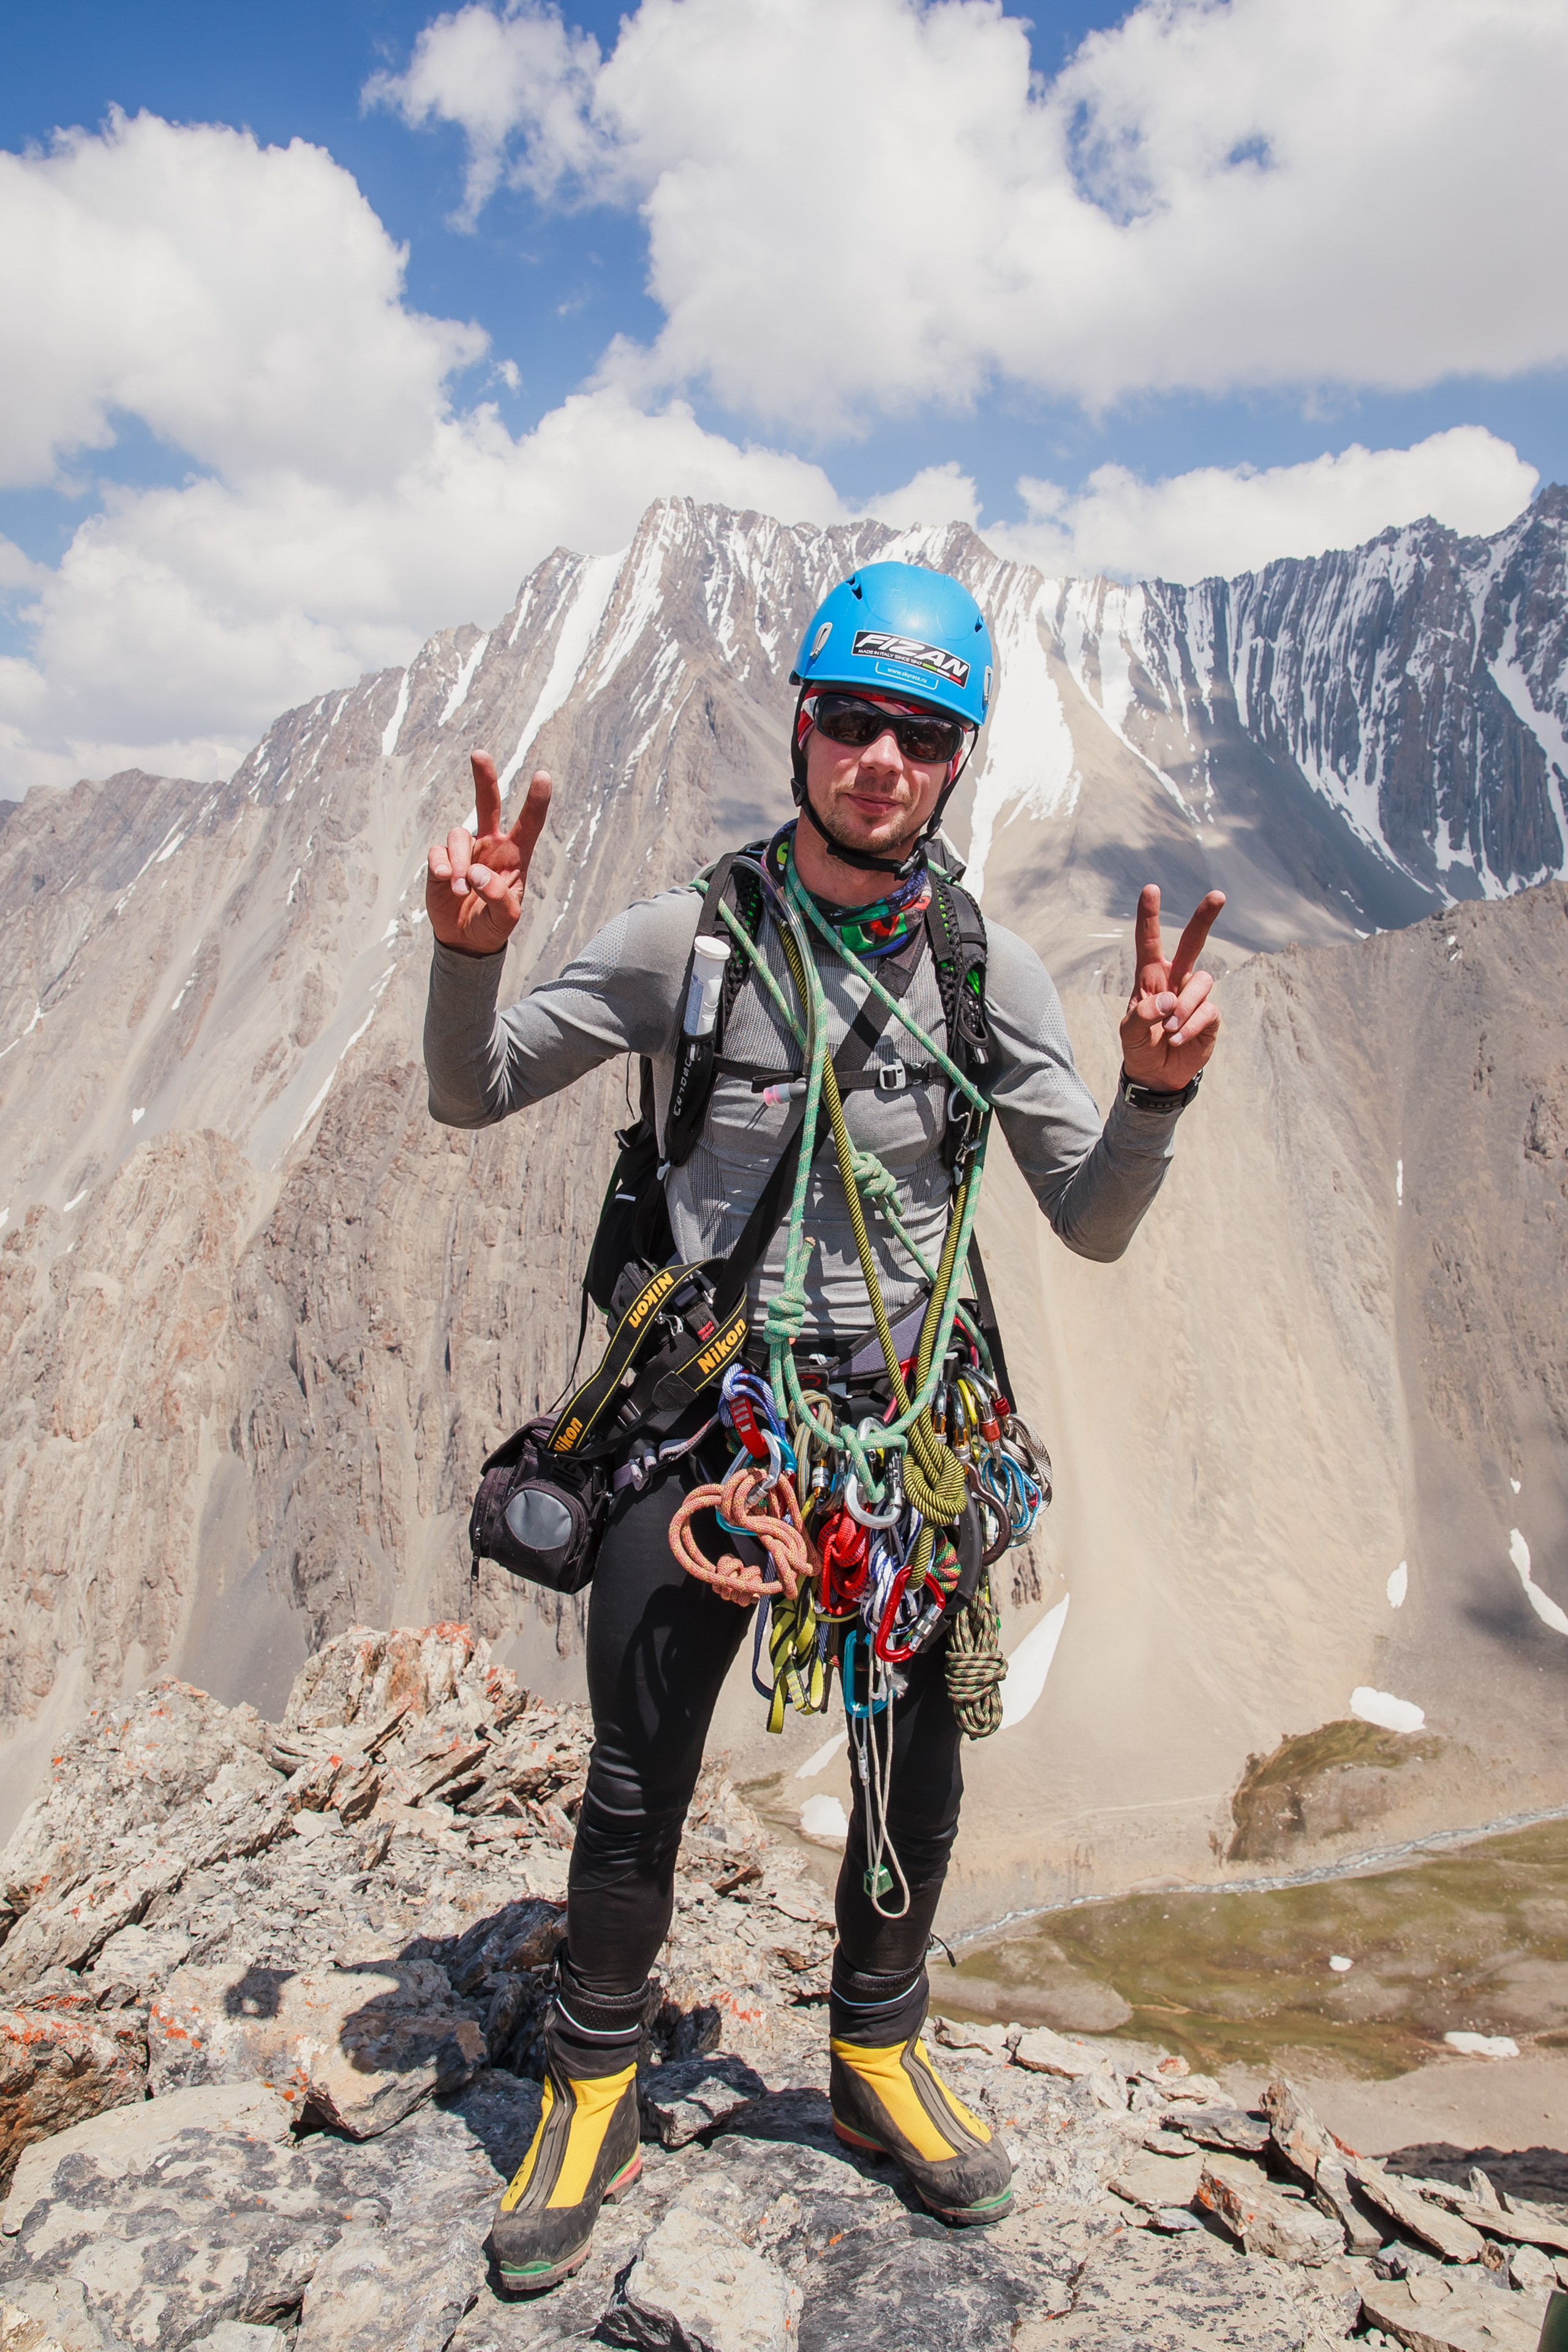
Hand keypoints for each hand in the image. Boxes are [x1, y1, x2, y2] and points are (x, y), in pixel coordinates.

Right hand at [426, 751, 551, 955]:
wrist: (465, 940)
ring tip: (462, 890)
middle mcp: (490, 846)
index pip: (529, 824)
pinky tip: (447, 882)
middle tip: (479, 754)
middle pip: (487, 804)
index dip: (536, 801)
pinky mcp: (441, 862)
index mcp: (515, 855)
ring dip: (460, 863)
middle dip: (484, 778)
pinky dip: (441, 865)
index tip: (543, 775)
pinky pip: (438, 853)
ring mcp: (465, 852)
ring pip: (458, 836)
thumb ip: (499, 897)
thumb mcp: (506, 919)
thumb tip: (478, 875)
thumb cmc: (493, 926)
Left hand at [1118, 884, 1224, 1091]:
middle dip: (1204, 919)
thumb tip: (1169, 1001)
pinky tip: (1177, 1039)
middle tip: (1217, 895)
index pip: (1149, 941)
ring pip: (1201, 981)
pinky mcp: (1210, 1015)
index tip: (1150, 889)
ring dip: (1184, 1007)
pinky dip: (1191, 1025)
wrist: (1157, 1074)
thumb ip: (1143, 1014)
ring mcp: (1194, 996)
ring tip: (1169, 1029)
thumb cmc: (1139, 1046)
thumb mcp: (1129, 1032)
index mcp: (1151, 976)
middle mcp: (1176, 980)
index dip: (1149, 916)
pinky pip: (1208, 1010)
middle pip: (1193, 942)